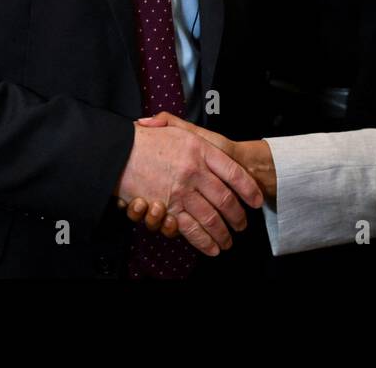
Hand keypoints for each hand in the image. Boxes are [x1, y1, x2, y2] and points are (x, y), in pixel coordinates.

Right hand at [114, 123, 262, 255]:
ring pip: (211, 218)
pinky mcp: (167, 209)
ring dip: (223, 233)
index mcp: (200, 150)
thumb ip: (195, 132)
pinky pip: (191, 229)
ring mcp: (182, 192)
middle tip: (242, 225)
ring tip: (229, 241)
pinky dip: (204, 241)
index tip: (256, 200)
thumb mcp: (174, 128)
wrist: (118, 151)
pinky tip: (212, 248)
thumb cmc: (148, 140)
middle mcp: (194, 172)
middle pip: (225, 199)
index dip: (249, 189)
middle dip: (237, 217)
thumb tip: (213, 144)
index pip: (234, 173)